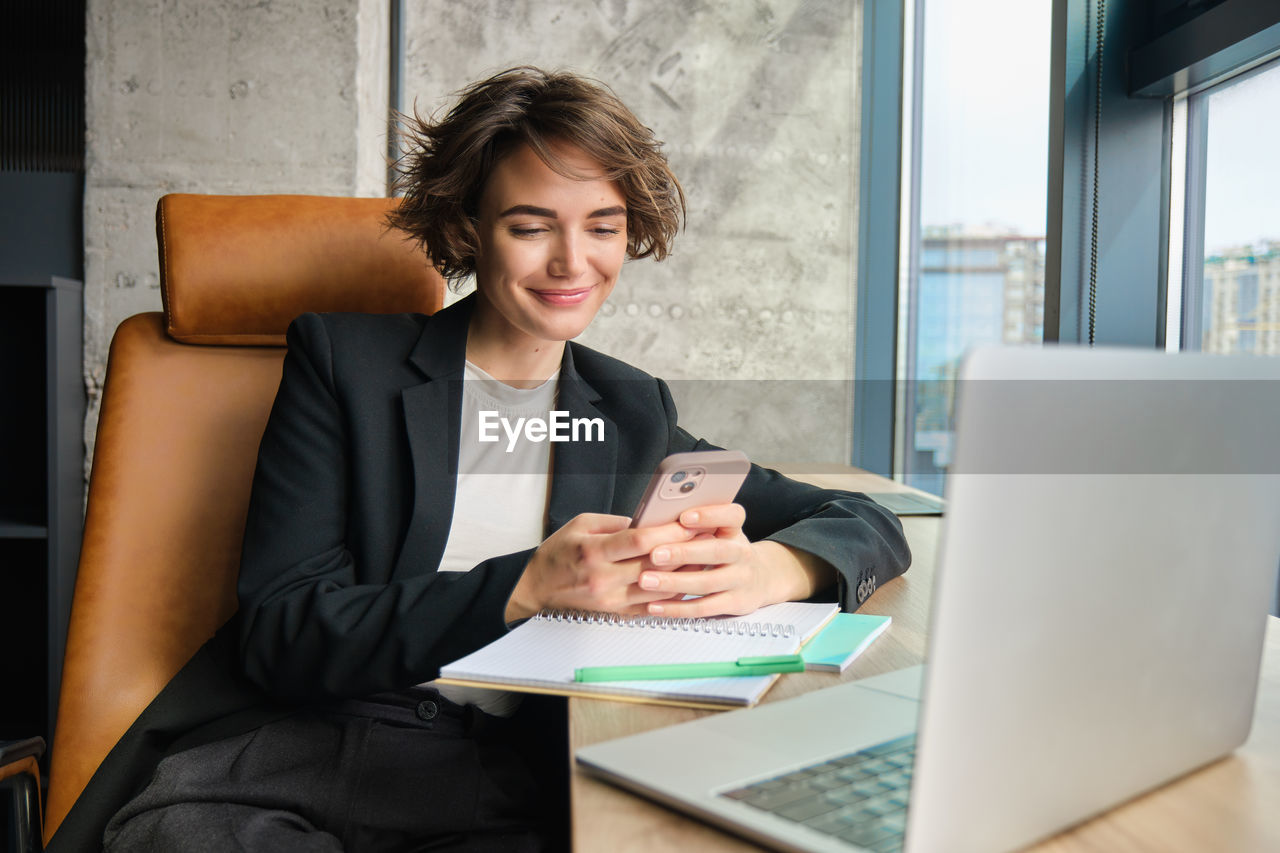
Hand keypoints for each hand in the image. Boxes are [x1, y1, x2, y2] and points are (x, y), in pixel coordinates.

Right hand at [504, 513, 697, 621]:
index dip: (669, 532)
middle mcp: (604, 578)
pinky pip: (653, 606)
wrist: (537, 587)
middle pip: (655, 565)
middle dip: (684, 550)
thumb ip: (615, 521)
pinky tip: (687, 581)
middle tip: (706, 537)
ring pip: (659, 589)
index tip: (689, 523)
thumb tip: (648, 520)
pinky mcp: (616, 612)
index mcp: (594, 551)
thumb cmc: (558, 553)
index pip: (640, 541)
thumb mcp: (580, 524)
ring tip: (704, 559)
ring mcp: (611, 599)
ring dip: (685, 574)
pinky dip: (672, 595)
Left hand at [634, 504, 835, 617]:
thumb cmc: (725, 551)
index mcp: (734, 530)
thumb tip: (655, 522)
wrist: (761, 579)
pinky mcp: (735, 604)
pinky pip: (703, 608)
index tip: (683, 517)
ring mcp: (741, 580)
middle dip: (683, 553)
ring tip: (646, 580)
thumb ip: (695, 527)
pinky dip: (677, 608)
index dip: (709, 516)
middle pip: (716, 551)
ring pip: (706, 583)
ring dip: (674, 582)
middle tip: (654, 554)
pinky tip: (654, 605)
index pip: (732, 516)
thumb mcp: (719, 532)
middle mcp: (741, 553)